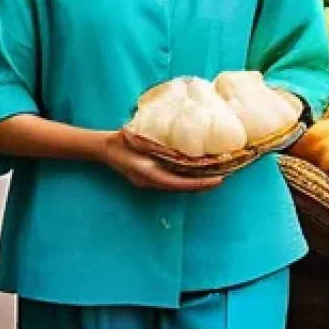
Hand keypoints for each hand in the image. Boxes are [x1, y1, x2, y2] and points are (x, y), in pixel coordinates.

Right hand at [98, 130, 224, 191]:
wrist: (105, 148)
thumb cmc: (121, 143)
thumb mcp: (138, 141)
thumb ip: (154, 144)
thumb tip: (176, 144)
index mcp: (151, 175)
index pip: (181, 184)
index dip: (200, 183)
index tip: (218, 180)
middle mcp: (153, 182)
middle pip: (183, 188)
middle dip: (202, 185)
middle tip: (223, 178)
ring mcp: (151, 182)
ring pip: (179, 185)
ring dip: (196, 182)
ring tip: (214, 175)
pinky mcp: (151, 177)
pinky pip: (173, 180)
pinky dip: (186, 177)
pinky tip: (195, 170)